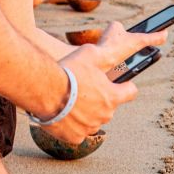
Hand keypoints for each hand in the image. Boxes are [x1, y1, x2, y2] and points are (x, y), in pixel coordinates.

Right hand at [44, 22, 166, 143]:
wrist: (43, 91)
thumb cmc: (68, 72)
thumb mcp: (90, 54)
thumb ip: (106, 53)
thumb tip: (117, 36)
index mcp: (112, 96)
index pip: (131, 92)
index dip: (125, 86)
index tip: (120, 84)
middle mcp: (105, 115)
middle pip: (108, 107)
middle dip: (99, 99)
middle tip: (83, 90)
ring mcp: (90, 127)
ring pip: (92, 120)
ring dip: (86, 113)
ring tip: (70, 102)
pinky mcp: (75, 137)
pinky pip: (77, 133)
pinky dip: (71, 126)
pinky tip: (62, 115)